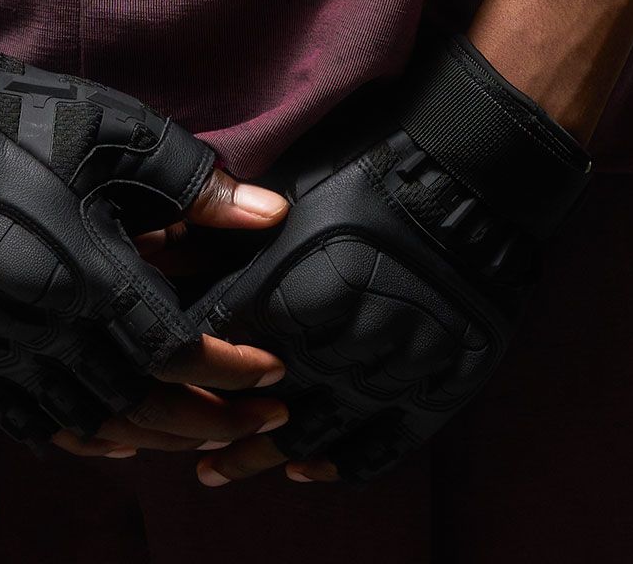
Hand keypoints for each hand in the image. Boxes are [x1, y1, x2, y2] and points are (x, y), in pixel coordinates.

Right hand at [0, 0, 293, 454]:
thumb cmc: (25, 116)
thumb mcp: (118, 132)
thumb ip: (196, 182)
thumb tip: (272, 216)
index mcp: (76, 267)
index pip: (170, 349)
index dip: (228, 368)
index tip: (271, 367)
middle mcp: (30, 320)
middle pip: (133, 404)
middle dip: (206, 419)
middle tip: (257, 418)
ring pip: (84, 422)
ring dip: (150, 435)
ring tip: (202, 429)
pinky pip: (27, 419)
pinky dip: (81, 436)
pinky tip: (120, 436)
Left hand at [181, 30, 591, 485]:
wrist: (473, 170)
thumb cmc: (374, 162)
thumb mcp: (292, 190)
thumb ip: (239, 238)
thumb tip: (177, 253)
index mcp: (290, 292)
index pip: (217, 342)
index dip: (185, 361)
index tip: (159, 372)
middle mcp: (335, 344)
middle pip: (257, 402)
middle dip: (214, 424)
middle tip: (186, 446)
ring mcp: (388, 372)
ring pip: (310, 435)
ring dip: (260, 455)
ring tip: (223, 470)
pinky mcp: (436, 388)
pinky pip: (379, 448)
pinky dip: (338, 465)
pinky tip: (307, 470)